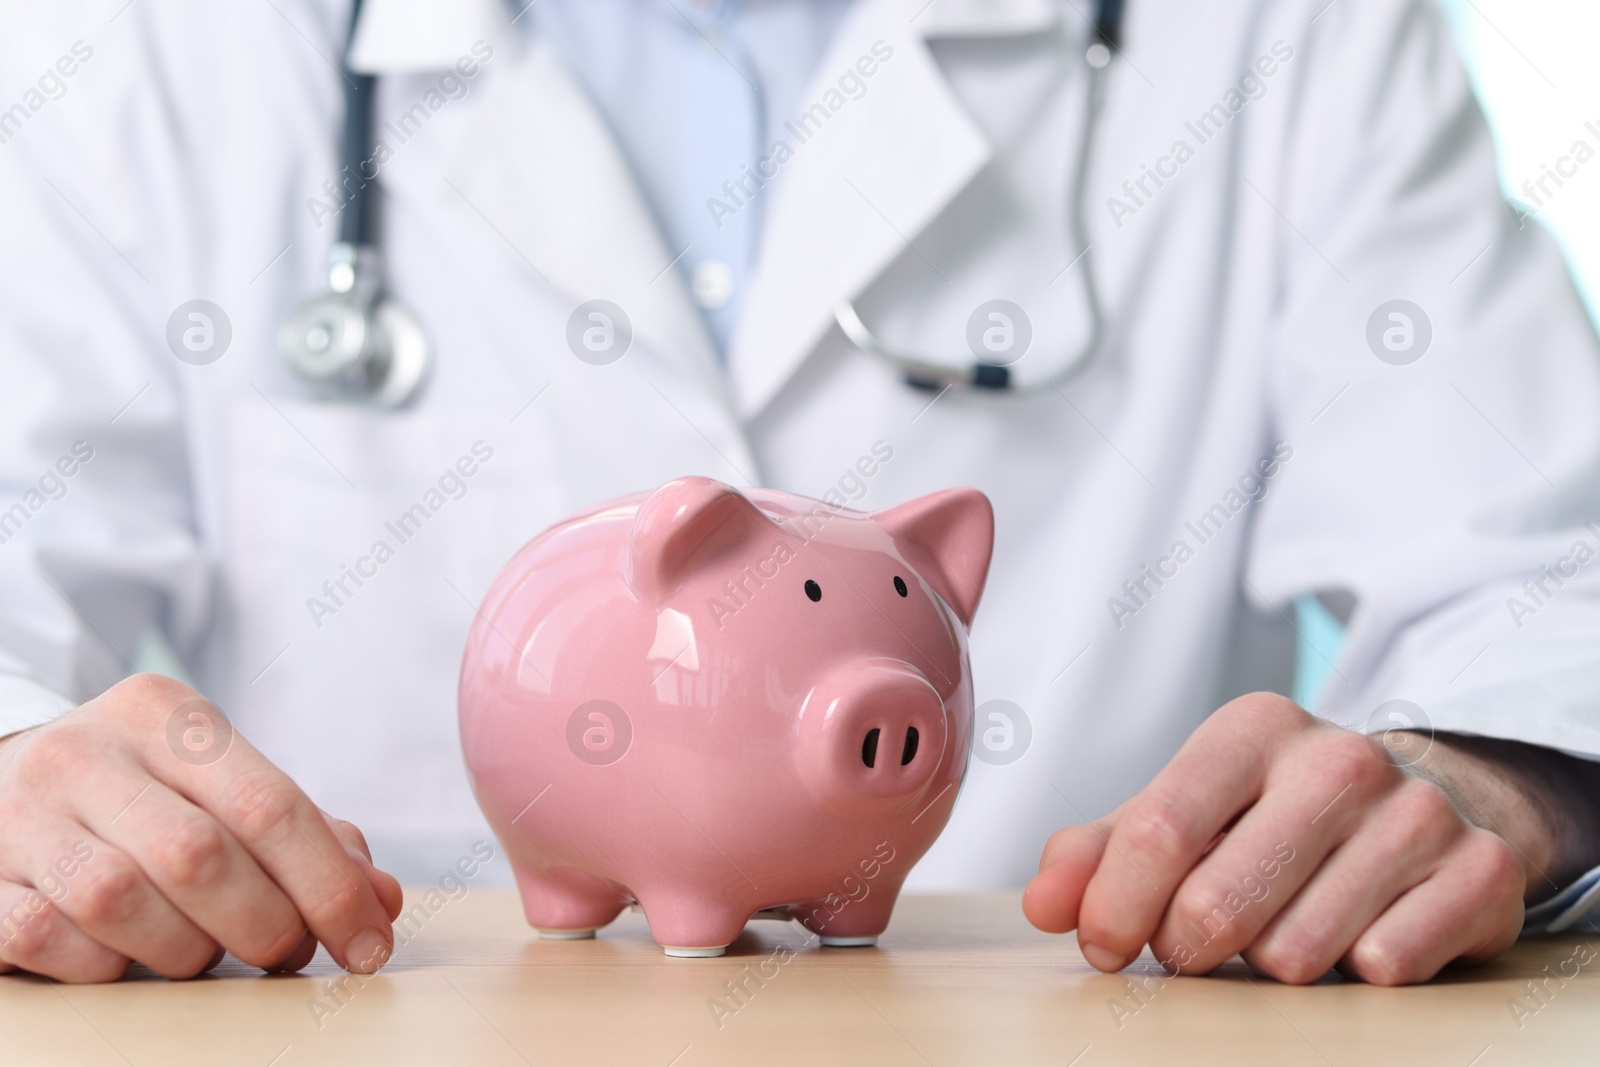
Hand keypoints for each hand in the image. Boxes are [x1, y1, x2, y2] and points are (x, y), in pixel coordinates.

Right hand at [0, 673, 402, 981]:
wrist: (1, 775)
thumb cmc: (143, 792)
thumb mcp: (222, 785)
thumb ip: (309, 836)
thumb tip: (382, 900)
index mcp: (163, 713)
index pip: (269, 804)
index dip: (330, 886)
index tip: (369, 943)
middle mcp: (85, 751)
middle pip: (200, 857)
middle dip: (265, 926)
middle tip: (288, 952)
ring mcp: (19, 813)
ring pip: (121, 903)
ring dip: (186, 951)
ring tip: (205, 949)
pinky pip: (49, 940)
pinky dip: (104, 965)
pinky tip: (126, 954)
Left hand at [1023, 693, 1530, 984]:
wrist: (1425, 802)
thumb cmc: (1275, 816)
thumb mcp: (1183, 815)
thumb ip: (1101, 854)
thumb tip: (1042, 904)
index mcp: (1252, 728)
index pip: (1157, 830)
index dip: (1115, 908)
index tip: (1103, 945)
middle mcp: (1339, 758)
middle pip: (1217, 906)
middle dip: (1188, 948)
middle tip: (1198, 942)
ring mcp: (1418, 812)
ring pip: (1295, 954)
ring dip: (1272, 964)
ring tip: (1284, 924)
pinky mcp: (1480, 871)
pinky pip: (1385, 967)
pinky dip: (1356, 971)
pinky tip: (1360, 930)